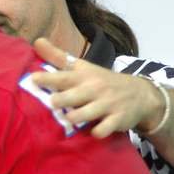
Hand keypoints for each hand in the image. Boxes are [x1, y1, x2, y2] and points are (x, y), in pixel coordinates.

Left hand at [31, 37, 164, 137]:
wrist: (140, 93)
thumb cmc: (100, 81)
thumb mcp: (82, 67)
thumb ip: (57, 57)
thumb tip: (36, 41)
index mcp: (82, 76)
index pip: (63, 76)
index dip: (48, 78)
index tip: (33, 79)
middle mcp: (94, 88)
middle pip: (73, 95)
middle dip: (61, 100)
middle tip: (52, 103)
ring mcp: (106, 104)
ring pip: (86, 113)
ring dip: (75, 117)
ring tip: (68, 119)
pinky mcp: (117, 119)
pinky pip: (104, 128)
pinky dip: (98, 132)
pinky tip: (93, 132)